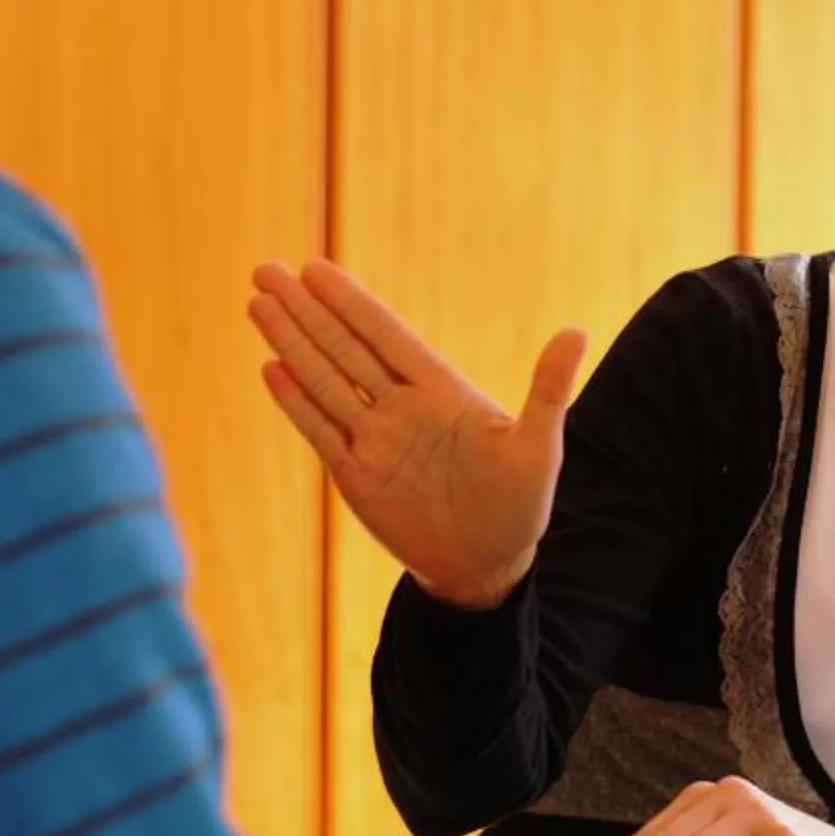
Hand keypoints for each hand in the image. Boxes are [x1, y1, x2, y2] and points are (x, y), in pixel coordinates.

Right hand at [249, 260, 586, 608]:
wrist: (487, 567)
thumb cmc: (520, 506)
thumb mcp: (538, 447)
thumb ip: (548, 389)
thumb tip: (577, 332)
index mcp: (441, 390)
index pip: (385, 335)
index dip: (349, 302)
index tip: (315, 268)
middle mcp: (401, 407)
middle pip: (343, 347)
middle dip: (305, 310)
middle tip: (266, 270)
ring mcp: (374, 440)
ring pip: (323, 381)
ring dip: (290, 344)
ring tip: (258, 304)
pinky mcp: (356, 476)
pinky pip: (319, 431)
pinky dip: (295, 402)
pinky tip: (270, 369)